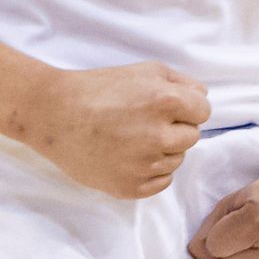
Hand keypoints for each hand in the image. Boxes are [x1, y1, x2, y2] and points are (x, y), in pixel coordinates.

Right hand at [26, 62, 210, 199]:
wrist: (55, 115)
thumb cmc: (98, 88)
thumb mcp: (143, 70)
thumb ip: (181, 81)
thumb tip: (202, 98)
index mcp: (165, 101)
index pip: (203, 111)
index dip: (187, 106)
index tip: (166, 106)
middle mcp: (159, 136)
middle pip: (192, 137)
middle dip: (175, 128)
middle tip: (145, 121)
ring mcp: (144, 165)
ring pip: (177, 160)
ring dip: (163, 150)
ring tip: (133, 137)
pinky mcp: (130, 187)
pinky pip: (161, 182)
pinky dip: (151, 171)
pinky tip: (130, 156)